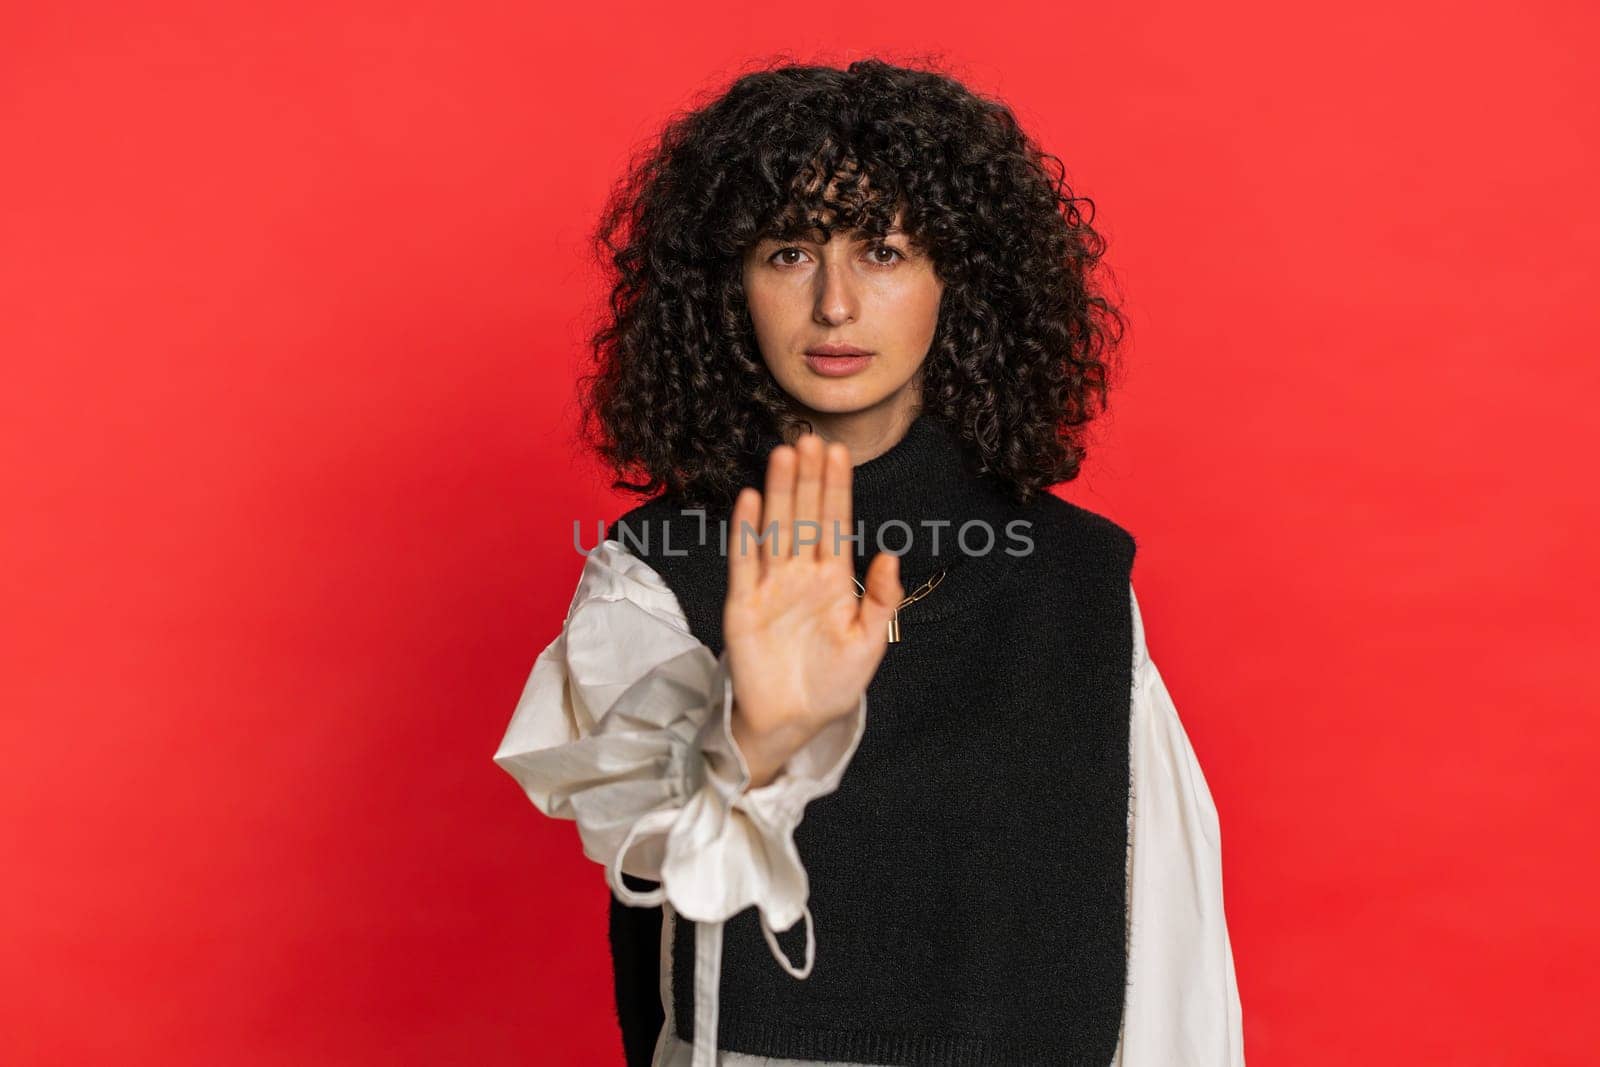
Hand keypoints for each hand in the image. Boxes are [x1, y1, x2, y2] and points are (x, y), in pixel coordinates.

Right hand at [724, 432, 902, 788]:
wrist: (792, 721)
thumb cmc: (834, 684)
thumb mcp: (869, 644)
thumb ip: (881, 600)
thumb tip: (890, 554)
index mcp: (835, 581)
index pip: (836, 524)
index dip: (836, 488)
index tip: (837, 453)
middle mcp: (801, 575)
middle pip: (804, 516)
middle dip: (807, 478)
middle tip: (808, 437)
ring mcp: (770, 586)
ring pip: (775, 529)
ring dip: (779, 493)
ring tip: (784, 455)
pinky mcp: (742, 604)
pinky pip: (744, 561)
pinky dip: (746, 532)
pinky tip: (751, 500)